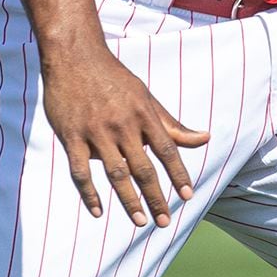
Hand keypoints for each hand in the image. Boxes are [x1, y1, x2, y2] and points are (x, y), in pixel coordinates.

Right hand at [40, 44, 209, 227]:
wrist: (74, 55)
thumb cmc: (114, 78)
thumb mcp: (146, 97)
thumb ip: (173, 124)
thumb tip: (205, 139)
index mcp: (143, 115)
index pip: (167, 149)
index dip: (178, 174)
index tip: (188, 195)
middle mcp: (122, 125)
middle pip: (143, 168)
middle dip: (156, 197)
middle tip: (165, 221)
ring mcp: (95, 132)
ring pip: (116, 174)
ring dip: (129, 200)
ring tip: (141, 221)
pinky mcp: (71, 136)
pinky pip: (81, 171)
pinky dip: (89, 194)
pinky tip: (99, 211)